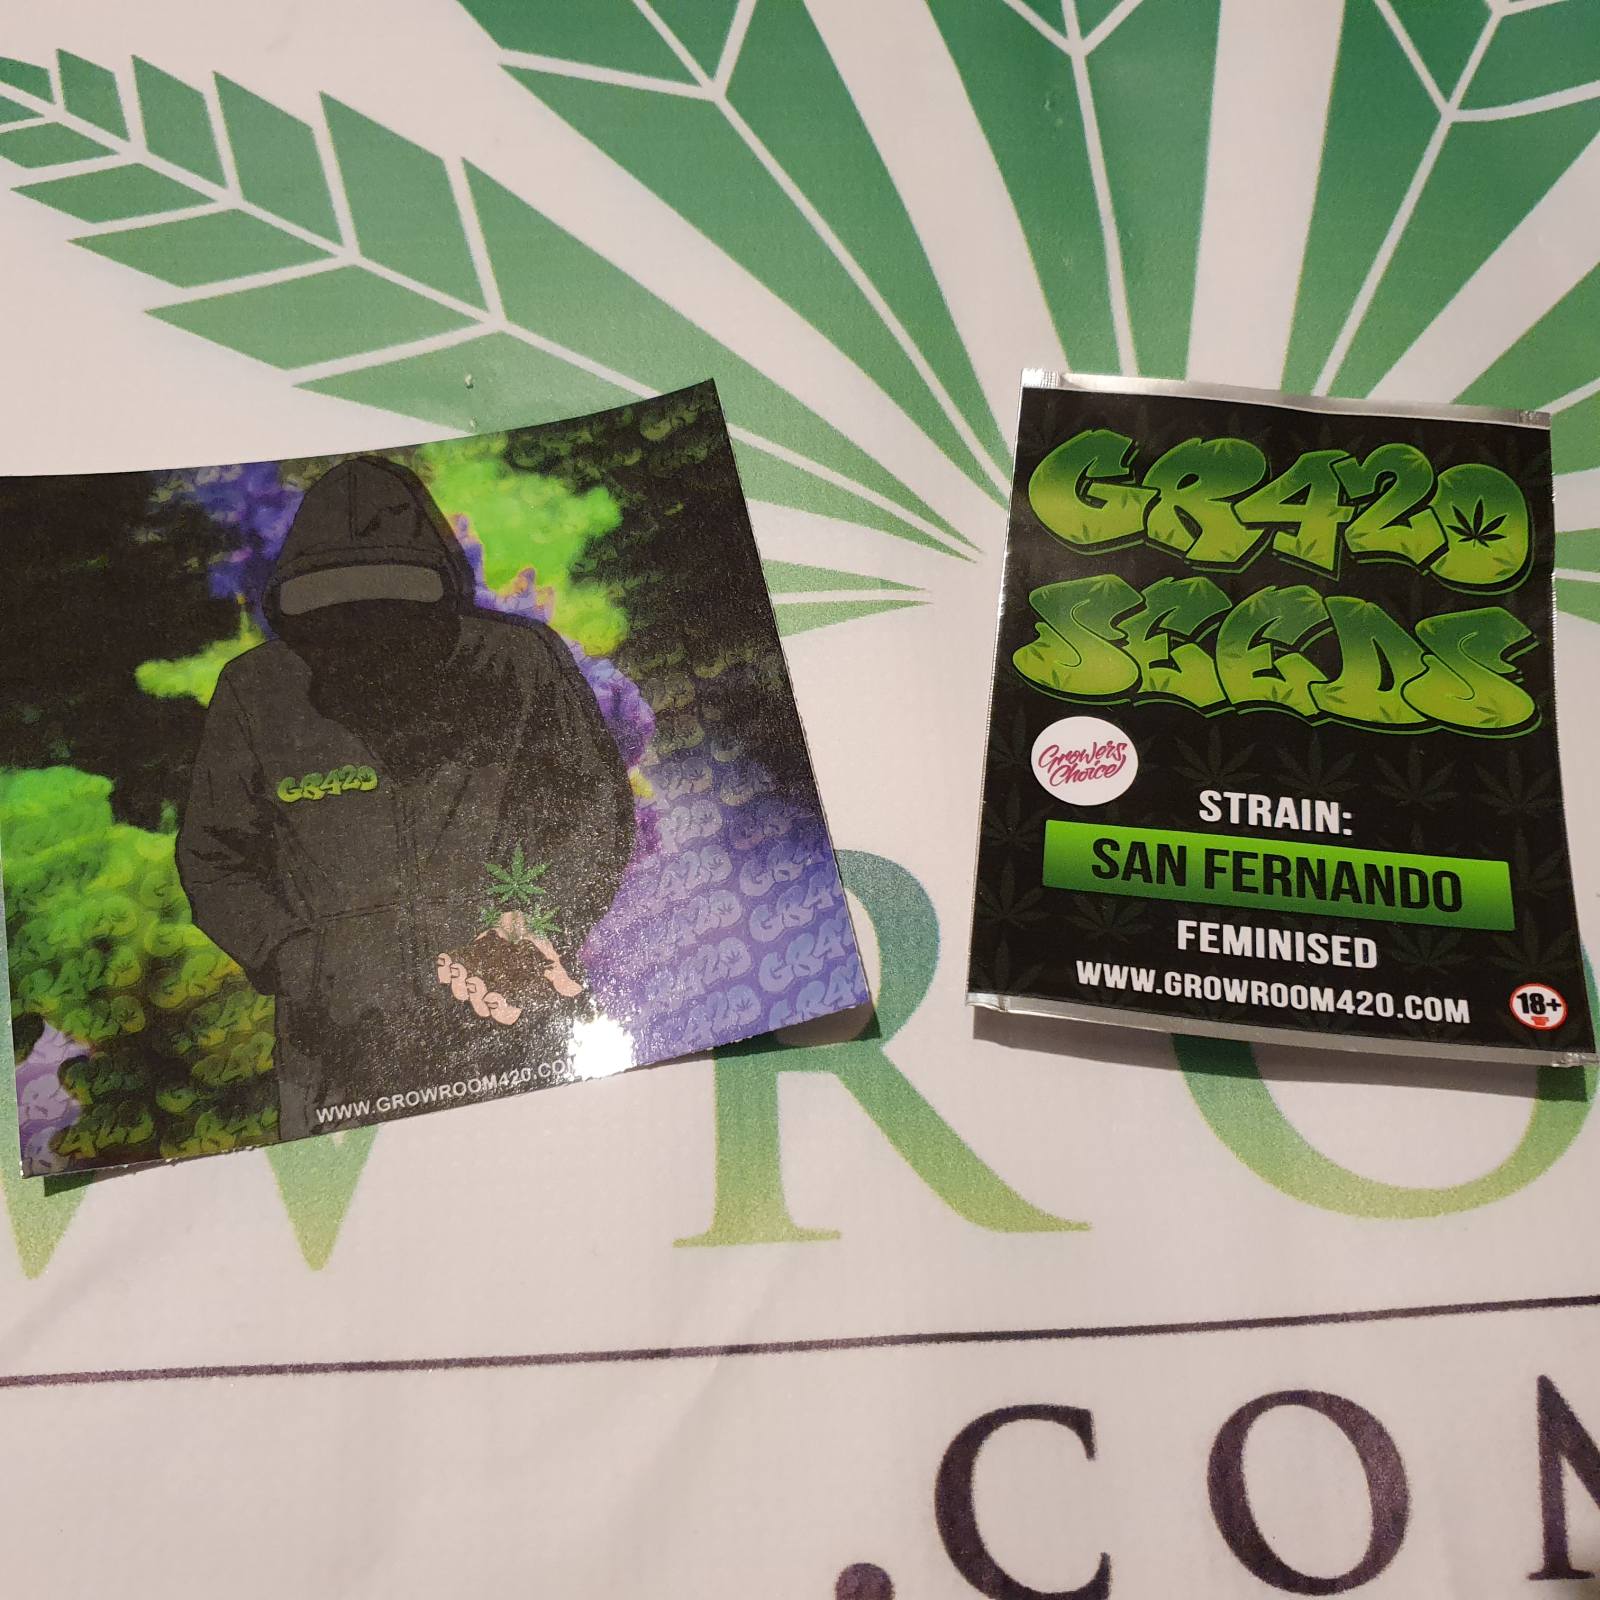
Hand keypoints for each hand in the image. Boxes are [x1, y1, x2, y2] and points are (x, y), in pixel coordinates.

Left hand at [434, 919, 584, 1027]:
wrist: (519, 924)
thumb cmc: (535, 945)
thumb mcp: (549, 961)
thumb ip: (559, 978)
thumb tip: (575, 991)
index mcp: (511, 996)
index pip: (504, 1014)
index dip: (499, 1010)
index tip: (498, 998)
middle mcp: (491, 992)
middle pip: (479, 1005)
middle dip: (478, 996)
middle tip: (479, 982)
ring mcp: (474, 979)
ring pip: (462, 991)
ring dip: (461, 984)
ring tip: (464, 973)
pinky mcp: (463, 963)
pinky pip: (447, 971)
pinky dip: (445, 968)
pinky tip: (447, 963)